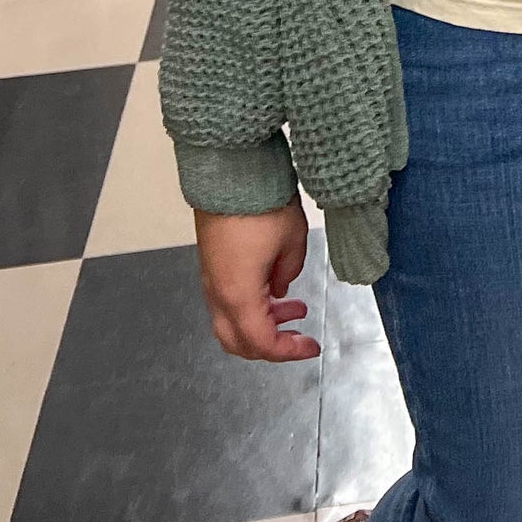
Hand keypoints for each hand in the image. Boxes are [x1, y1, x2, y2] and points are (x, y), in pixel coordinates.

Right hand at [194, 200, 319, 360]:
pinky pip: (226, 300)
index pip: (261, 342)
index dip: (288, 351)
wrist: (228, 170)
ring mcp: (209, 278)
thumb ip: (290, 272)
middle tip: (299, 334)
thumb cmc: (262, 203)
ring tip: (295, 307)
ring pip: (230, 321)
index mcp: (238, 294)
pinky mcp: (209, 263)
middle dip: (270, 345)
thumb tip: (281, 289)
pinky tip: (275, 287)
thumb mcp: (293, 240)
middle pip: (237, 341)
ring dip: (261, 323)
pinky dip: (250, 306)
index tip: (312, 346)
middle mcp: (217, 292)